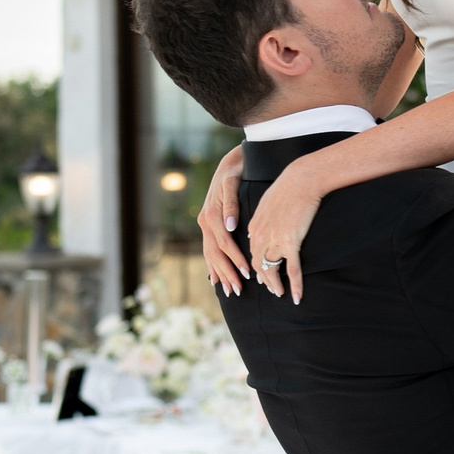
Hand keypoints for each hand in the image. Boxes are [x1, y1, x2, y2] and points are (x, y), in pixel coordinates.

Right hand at [199, 149, 246, 296]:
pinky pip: (209, 249)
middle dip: (227, 273)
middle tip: (239, 291)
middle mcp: (205, 221)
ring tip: (230, 290)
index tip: (248, 273)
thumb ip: (232, 205)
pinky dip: (212, 265)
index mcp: (211, 214)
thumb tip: (230, 226)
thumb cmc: (236, 172)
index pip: (224, 243)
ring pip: (211, 254)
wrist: (229, 162)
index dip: (235, 259)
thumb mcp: (233, 183)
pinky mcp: (208, 224)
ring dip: (220, 273)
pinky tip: (215, 279)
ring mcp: (204, 224)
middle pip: (216, 254)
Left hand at [247, 159, 324, 305]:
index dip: (254, 266)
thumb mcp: (266, 202)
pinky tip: (296, 297)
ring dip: (274, 284)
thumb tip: (253, 232)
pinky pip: (292, 270)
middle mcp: (260, 236)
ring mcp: (275, 241)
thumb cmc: (287, 187)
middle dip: (262, 279)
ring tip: (279, 293)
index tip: (259, 275)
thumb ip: (259, 220)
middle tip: (269, 288)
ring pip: (271, 270)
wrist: (301, 180)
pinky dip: (294, 286)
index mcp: (254, 226)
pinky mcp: (291, 243)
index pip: (251, 252)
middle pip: (257, 265)